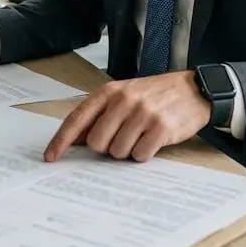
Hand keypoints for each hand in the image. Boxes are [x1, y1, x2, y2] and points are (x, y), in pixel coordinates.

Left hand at [44, 72, 211, 162]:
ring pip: (118, 152)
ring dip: (127, 151)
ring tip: (141, 136)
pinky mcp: (162, 128)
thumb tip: (72, 140)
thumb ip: (100, 115)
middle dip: (106, 147)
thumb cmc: (155, 95)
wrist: (195, 89)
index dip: (61, 140)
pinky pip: (140, 155)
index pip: (78, 118)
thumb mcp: (125, 96)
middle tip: (122, 138)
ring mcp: (144, 113)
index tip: (50, 157)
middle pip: (96, 142)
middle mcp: (125, 100)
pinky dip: (143, 154)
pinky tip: (153, 141)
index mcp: (111, 91)